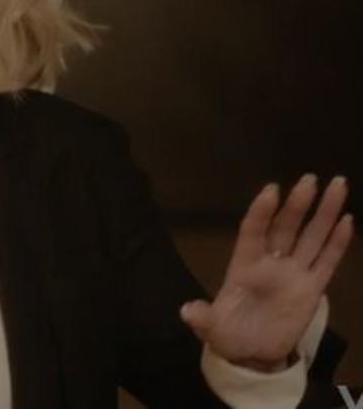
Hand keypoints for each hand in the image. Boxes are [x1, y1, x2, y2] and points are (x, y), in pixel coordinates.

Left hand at [179, 174, 352, 370]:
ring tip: (337, 185)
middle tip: (309, 178)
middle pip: (286, 228)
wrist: (251, 354)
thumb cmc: (227, 333)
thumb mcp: (211, 327)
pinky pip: (327, 261)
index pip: (253, 232)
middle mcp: (270, 263)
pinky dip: (337, 242)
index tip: (271, 189)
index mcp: (243, 266)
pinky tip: (347, 221)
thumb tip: (187, 311)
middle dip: (297, 204)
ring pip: (311, 237)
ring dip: (324, 213)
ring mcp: (293, 274)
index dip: (261, 212)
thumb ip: (203, 317)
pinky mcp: (312, 289)